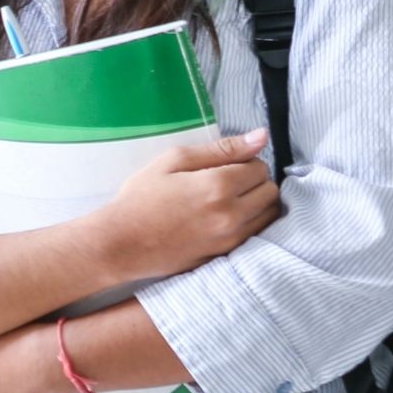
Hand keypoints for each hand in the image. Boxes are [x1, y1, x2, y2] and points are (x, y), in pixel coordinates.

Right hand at [81, 128, 279, 285]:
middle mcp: (232, 214)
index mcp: (219, 185)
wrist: (122, 243)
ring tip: (229, 200)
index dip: (245, 161)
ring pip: (269, 215)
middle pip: (270, 191)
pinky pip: (257, 234)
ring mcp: (231, 238)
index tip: (225, 164)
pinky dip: (251, 223)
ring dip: (257, 203)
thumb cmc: (142, 197)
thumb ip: (222, 148)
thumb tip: (262, 136)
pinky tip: (227, 219)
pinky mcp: (227, 255)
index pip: (260, 166)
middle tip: (228, 181)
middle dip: (255, 182)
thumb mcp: (175, 160)